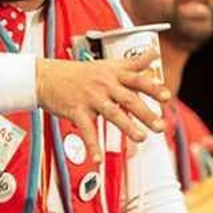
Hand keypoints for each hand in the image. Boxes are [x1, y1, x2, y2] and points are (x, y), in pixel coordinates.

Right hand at [35, 50, 167, 160]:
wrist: (45, 76)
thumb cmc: (78, 72)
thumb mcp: (107, 64)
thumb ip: (132, 62)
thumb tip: (154, 53)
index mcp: (112, 74)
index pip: (136, 79)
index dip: (152, 87)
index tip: (167, 97)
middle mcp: (103, 85)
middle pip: (128, 98)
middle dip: (146, 112)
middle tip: (160, 126)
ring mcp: (89, 98)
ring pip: (111, 113)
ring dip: (127, 126)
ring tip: (141, 138)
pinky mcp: (76, 111)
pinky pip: (86, 130)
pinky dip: (92, 145)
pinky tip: (98, 158)